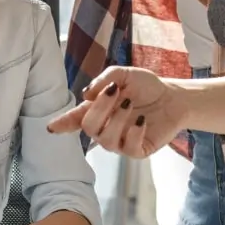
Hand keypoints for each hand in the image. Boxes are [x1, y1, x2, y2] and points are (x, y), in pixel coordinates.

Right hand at [46, 66, 188, 157]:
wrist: (173, 97)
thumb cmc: (145, 87)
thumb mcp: (124, 74)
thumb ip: (104, 79)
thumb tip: (86, 94)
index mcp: (98, 110)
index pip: (75, 119)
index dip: (62, 123)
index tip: (50, 127)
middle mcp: (105, 128)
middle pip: (89, 127)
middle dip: (100, 108)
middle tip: (115, 91)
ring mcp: (120, 141)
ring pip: (105, 139)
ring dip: (117, 119)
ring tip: (130, 104)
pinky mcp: (136, 150)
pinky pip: (128, 148)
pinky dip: (134, 131)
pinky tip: (142, 120)